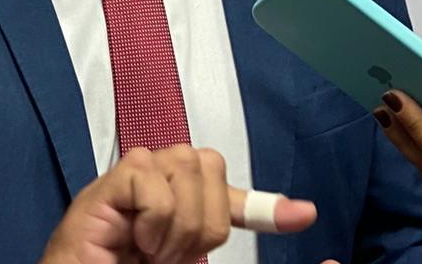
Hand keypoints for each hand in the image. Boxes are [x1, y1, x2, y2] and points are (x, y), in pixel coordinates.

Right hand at [38, 144, 318, 263]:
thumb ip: (222, 244)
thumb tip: (312, 232)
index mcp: (179, 206)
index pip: (227, 192)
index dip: (265, 206)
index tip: (304, 216)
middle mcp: (158, 180)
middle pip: (210, 166)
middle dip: (203, 223)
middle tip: (168, 255)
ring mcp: (133, 176)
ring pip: (188, 168)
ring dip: (176, 227)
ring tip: (149, 251)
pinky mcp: (109, 181)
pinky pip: (155, 184)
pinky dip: (152, 222)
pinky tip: (131, 240)